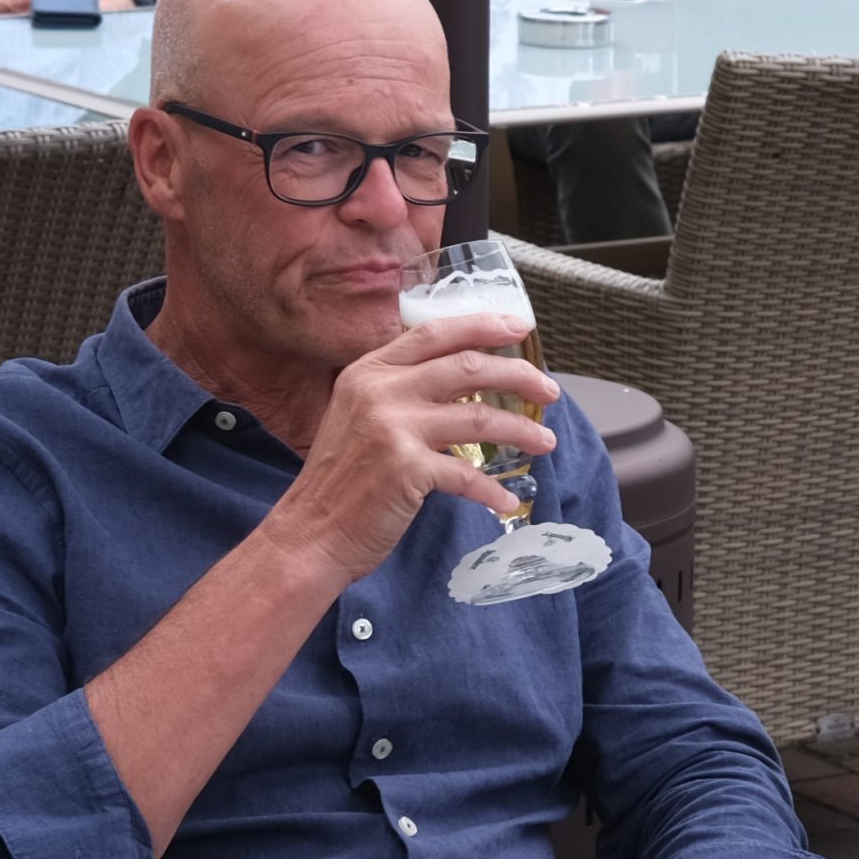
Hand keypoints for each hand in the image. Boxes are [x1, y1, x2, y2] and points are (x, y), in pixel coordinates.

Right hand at [258, 312, 559, 584]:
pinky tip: (506, 501)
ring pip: (480, 416)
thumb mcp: (360, 416)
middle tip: (549, 392)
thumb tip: (464, 380)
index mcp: (369, 372)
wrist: (310, 533)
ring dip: (522, 430)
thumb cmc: (340, 481)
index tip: (520, 327)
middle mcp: (380, 391)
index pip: (434, 333)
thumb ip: (400, 391)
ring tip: (546, 441)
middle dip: (519, 376)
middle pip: (468, 367)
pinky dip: (492, 491)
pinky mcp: (406, 469)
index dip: (482, 325)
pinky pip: (468, 475)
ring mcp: (393, 428)